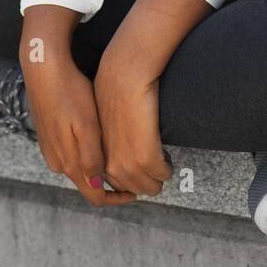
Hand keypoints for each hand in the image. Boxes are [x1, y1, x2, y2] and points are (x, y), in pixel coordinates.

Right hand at [20, 44, 137, 208]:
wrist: (43, 70)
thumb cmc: (68, 93)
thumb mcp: (86, 125)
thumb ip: (91, 158)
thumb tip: (98, 184)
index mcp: (69, 163)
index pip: (95, 196)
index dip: (117, 199)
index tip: (135, 193)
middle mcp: (58, 162)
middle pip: (88, 183)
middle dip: (110, 184)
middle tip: (132, 173)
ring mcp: (52, 149)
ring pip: (80, 168)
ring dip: (99, 168)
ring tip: (119, 155)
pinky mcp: (50, 136)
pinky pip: (72, 153)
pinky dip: (88, 154)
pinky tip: (98, 138)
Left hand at [93, 53, 173, 198]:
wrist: (123, 76)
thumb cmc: (115, 92)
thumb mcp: (103, 124)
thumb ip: (108, 142)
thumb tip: (119, 149)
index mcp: (98, 159)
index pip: (117, 186)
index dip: (133, 176)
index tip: (140, 163)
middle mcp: (110, 167)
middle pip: (137, 190)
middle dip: (148, 178)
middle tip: (153, 157)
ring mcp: (127, 165)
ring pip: (153, 187)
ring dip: (159, 173)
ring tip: (159, 153)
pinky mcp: (146, 158)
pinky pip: (164, 173)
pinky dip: (168, 166)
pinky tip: (165, 150)